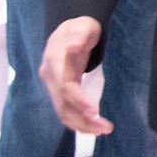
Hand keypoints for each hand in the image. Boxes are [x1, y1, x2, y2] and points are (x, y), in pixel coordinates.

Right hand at [39, 17, 110, 134]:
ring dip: (82, 124)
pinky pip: (66, 109)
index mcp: (55, 62)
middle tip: (106, 128)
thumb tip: (73, 45)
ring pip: (63, 111)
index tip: (94, 110)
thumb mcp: (83, 26)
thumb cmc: (81, 27)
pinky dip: (78, 120)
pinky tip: (93, 127)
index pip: (65, 86)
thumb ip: (79, 36)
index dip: (78, 100)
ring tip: (104, 130)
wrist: (71, 30)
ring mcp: (53, 85)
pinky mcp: (60, 91)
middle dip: (83, 119)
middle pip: (63, 104)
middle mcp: (51, 77)